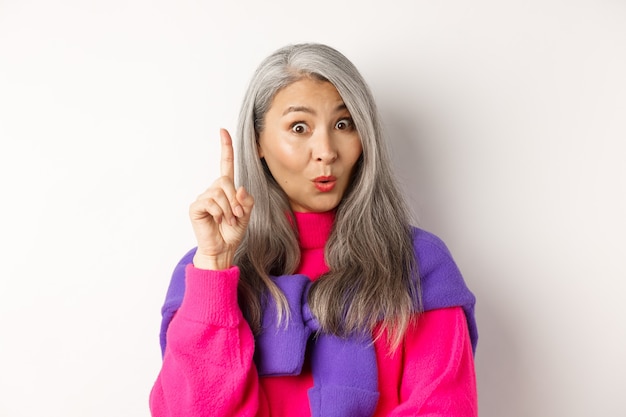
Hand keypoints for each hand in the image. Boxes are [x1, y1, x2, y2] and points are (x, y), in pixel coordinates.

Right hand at [189, 129, 253, 269]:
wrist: (223, 249)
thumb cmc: (232, 231)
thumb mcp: (246, 214)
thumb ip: (246, 200)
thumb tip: (239, 189)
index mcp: (225, 189)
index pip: (225, 164)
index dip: (225, 148)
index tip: (223, 131)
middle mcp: (213, 190)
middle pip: (225, 181)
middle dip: (234, 200)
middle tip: (237, 215)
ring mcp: (203, 198)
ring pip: (219, 192)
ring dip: (228, 209)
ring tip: (228, 221)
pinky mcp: (196, 207)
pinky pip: (211, 202)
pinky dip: (219, 213)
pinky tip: (217, 221)